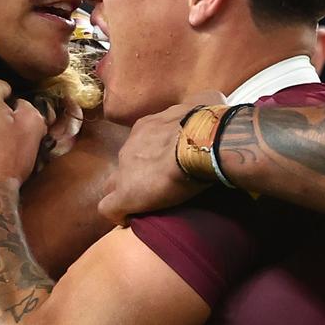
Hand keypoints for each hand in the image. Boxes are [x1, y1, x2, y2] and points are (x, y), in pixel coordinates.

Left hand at [98, 92, 225, 223]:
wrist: (201, 141)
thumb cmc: (207, 122)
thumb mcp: (206, 103)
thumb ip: (203, 105)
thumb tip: (213, 104)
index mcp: (147, 127)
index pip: (141, 144)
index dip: (151, 156)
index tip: (165, 165)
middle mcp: (131, 145)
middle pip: (126, 163)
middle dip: (137, 174)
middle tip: (157, 185)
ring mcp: (125, 170)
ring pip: (115, 183)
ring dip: (128, 192)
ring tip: (146, 204)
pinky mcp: (126, 195)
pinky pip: (111, 208)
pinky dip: (119, 214)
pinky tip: (129, 220)